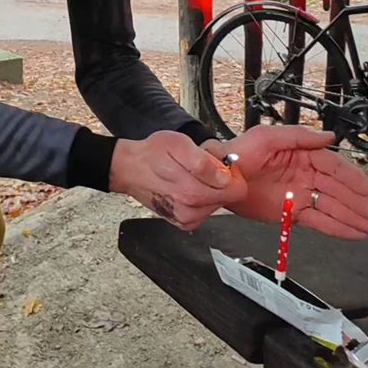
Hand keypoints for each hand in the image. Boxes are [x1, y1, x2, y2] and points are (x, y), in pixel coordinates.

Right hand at [109, 131, 246, 230]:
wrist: (130, 169)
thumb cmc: (152, 154)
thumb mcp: (179, 145)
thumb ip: (204, 162)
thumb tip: (224, 177)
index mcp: (193, 192)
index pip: (237, 190)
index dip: (231, 173)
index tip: (217, 163)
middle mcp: (191, 211)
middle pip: (227, 197)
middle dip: (218, 180)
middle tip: (199, 166)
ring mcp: (187, 219)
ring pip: (217, 204)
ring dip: (208, 188)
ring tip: (189, 175)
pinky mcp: (183, 222)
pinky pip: (205, 210)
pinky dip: (199, 197)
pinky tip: (185, 185)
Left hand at [201, 126, 367, 239]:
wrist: (219, 177)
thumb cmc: (240, 151)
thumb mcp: (268, 136)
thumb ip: (298, 136)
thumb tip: (327, 136)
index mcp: (301, 154)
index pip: (332, 166)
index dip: (350, 178)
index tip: (365, 189)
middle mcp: (304, 174)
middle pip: (336, 190)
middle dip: (356, 202)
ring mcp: (299, 195)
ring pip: (330, 207)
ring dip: (351, 217)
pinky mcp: (291, 213)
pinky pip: (318, 221)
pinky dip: (336, 228)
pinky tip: (352, 233)